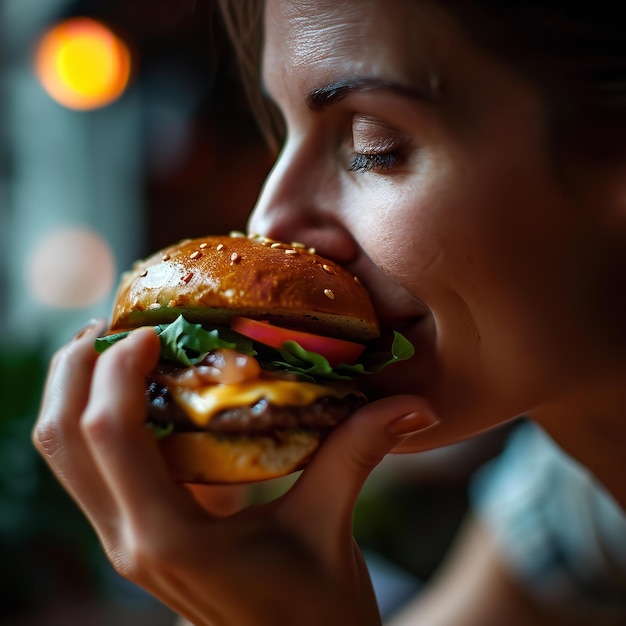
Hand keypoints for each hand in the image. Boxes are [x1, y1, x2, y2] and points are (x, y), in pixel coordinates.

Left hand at [33, 322, 437, 625]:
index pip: (111, 435)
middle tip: (117, 320)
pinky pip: (88, 470)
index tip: (154, 329)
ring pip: (62, 456)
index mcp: (172, 536)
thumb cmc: (313, 613)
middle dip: (74, 369)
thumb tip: (415, 403)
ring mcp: (123, 542)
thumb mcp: (332, 528)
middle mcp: (129, 540)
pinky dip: (95, 421)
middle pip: (60, 439)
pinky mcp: (133, 538)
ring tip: (115, 347)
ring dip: (75, 392)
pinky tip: (137, 393)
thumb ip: (360, 453)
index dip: (117, 369)